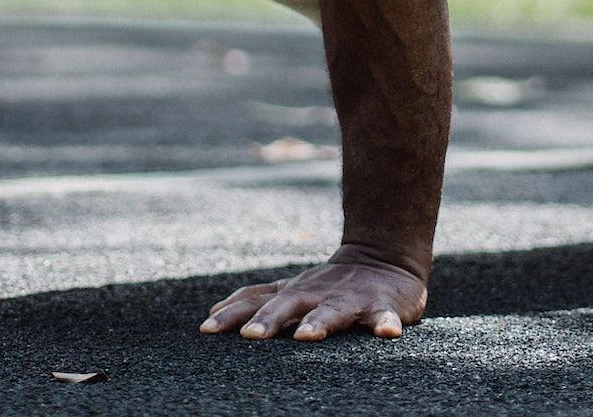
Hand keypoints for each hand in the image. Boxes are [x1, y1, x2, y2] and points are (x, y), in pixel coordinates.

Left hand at [199, 250, 426, 341]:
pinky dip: (384, 323)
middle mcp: (316, 294)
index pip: (255, 302)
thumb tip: (210, 314)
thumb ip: (257, 300)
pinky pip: (383, 316)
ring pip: (331, 312)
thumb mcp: (290, 289)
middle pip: (287, 305)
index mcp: (293, 293)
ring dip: (319, 323)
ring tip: (306, 337)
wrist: (383, 257)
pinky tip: (386, 332)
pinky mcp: (381, 307)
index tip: (206, 328)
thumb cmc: (329, 284)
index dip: (231, 314)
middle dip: (268, 320)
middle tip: (250, 336)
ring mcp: (348, 300)